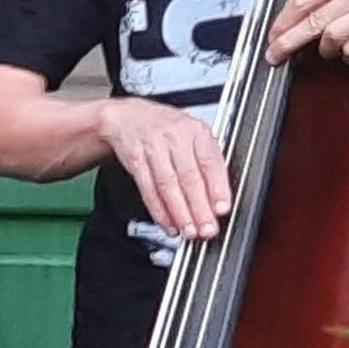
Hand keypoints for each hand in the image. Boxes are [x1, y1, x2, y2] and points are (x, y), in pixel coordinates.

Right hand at [97, 98, 230, 240]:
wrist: (126, 117)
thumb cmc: (166, 129)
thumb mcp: (193, 136)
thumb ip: (207, 162)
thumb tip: (219, 198)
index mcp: (196, 131)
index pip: (210, 162)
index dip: (217, 188)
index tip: (222, 209)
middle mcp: (175, 137)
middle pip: (188, 177)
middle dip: (199, 208)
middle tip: (206, 229)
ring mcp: (152, 147)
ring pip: (167, 185)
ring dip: (179, 212)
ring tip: (188, 231)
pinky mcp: (135, 159)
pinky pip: (147, 189)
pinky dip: (158, 210)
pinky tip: (168, 223)